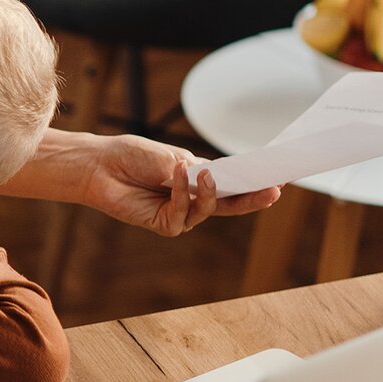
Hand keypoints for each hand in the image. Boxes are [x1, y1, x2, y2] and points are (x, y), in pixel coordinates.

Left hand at [80, 134, 281, 236]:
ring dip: (208, 191)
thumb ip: (193, 172)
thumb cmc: (134, 156)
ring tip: (204, 173)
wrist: (101, 165)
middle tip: (273, 190)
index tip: (281, 176)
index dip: (256, 183)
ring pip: (208, 210)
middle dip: (253, 198)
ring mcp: (181, 214)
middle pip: (231, 205)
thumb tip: (212, 180)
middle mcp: (194, 200)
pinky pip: (182, 212)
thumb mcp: (171, 157)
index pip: (235, 185)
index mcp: (201, 180)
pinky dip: (180, 192)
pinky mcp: (164, 225)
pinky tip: (176, 174)